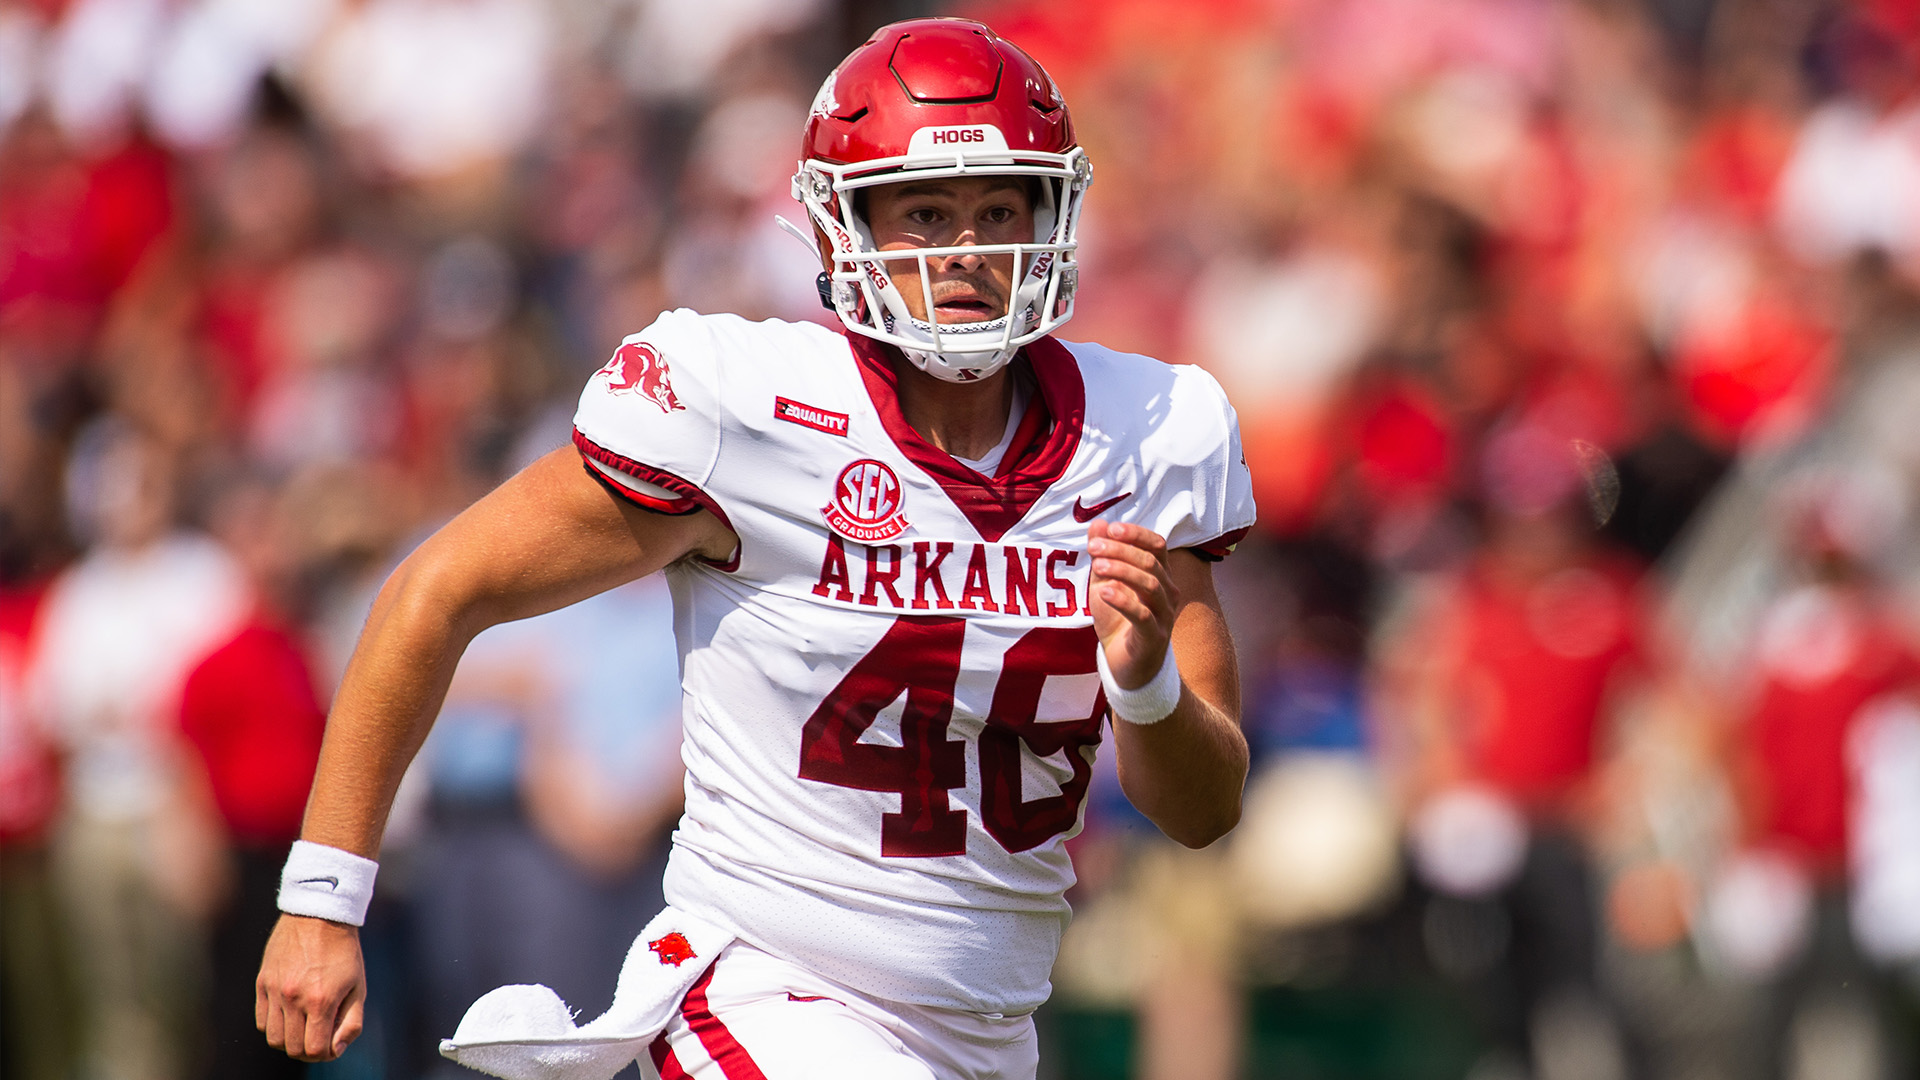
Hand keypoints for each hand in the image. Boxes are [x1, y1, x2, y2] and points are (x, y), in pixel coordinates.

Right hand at [256, 913, 365, 1060]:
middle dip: (308, 1051)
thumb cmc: (344, 951)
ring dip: (289, 1040)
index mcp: (321, 1001)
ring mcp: (275, 991)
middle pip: (292, 1048)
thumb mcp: (359, 986)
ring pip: (273, 1037)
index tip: (331, 1046)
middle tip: (318, 1039)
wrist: (319, 914)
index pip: (314, 1050)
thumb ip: (352, 1021)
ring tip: (303, 1027)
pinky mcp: (262, 982)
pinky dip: (274, 1024)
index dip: (324, 1055)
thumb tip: (337, 1049)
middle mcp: (294, 998)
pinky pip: (261, 1020)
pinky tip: (289, 1014)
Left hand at [1087, 520, 1180, 686]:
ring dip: (1123, 571)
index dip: (1136, 534)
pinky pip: (1143, 615)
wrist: (1123, 664)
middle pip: (1151, 562)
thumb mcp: (1104, 583)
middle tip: (1093, 547)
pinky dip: (1124, 600)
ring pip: (1151, 585)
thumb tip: (1098, 523)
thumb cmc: (1117, 620)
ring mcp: (1164, 615)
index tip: (1110, 529)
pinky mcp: (1155, 637)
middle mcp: (1168, 592)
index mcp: (1159, 576)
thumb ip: (1103, 555)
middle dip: (1121, 550)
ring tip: (1098, 566)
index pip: (1157, 545)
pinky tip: (1104, 591)